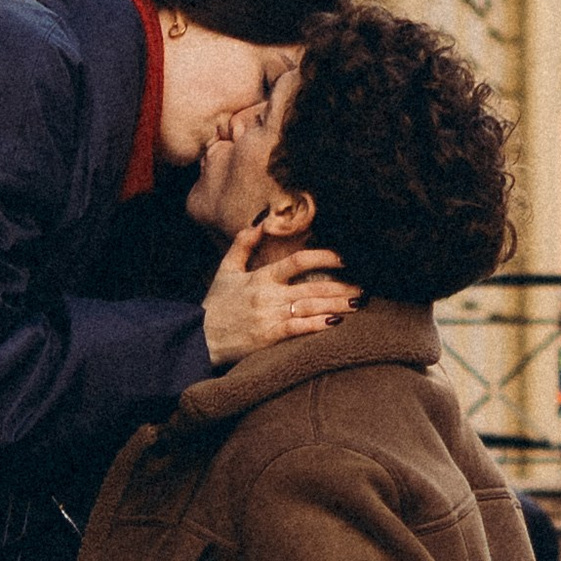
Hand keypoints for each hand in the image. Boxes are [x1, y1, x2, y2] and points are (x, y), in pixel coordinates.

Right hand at [201, 226, 360, 364]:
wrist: (196, 339)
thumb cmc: (214, 306)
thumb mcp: (225, 270)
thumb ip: (243, 244)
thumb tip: (261, 221)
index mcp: (260, 278)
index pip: (297, 261)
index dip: (324, 257)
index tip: (345, 258)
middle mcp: (268, 295)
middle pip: (312, 287)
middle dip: (341, 286)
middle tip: (363, 286)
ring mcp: (269, 317)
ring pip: (310, 307)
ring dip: (337, 305)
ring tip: (358, 303)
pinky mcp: (268, 338)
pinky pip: (298, 329)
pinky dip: (318, 325)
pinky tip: (336, 323)